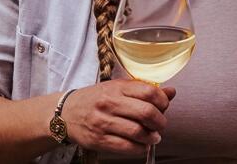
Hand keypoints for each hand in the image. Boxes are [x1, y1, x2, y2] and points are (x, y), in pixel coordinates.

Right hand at [60, 80, 177, 154]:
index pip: (149, 92)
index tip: (164, 107)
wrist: (65, 113)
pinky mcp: (99, 140)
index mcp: (116, 88)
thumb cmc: (96, 99)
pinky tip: (142, 146)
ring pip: (138, 132)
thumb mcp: (117, 89)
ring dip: (151, 138)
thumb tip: (171, 92)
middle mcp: (109, 103)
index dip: (163, 101)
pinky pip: (126, 147)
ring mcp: (103, 122)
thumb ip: (143, 90)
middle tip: (161, 126)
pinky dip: (139, 148)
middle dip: (160, 122)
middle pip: (146, 113)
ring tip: (153, 138)